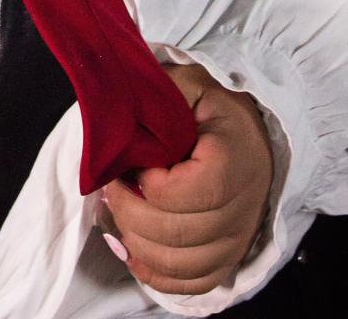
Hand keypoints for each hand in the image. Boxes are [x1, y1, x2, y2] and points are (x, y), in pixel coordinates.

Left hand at [100, 62, 273, 295]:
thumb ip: (161, 95)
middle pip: (173, 234)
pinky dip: (157, 275)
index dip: (144, 182)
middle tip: (113, 188)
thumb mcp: (191, 85)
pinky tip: (133, 252)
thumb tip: (122, 116)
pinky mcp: (228, 258)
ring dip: (137, 244)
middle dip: (129, 213)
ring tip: (119, 214)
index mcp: (228, 164)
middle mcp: (238, 210)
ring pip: (178, 265)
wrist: (257, 137)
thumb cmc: (216, 109)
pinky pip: (192, 284)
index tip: (132, 162)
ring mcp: (235, 240)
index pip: (176, 193)